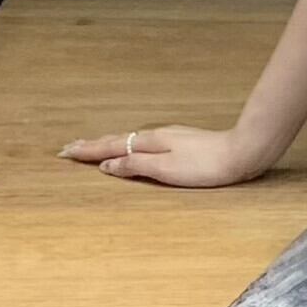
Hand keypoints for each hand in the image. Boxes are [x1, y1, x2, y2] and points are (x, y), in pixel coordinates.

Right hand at [57, 124, 276, 186]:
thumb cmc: (207, 165)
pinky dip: (127, 145)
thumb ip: (136, 166)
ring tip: (92, 147)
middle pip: (117, 140)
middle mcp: (156, 136)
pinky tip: (131, 148)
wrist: (242, 153)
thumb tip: (107, 165)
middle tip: (70, 147)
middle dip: (92, 145)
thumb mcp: (167, 169)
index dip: (88, 152)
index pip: (110, 147)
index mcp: (149, 143)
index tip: (65, 152)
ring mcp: (169, 137)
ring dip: (108, 144)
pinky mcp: (181, 142)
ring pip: (129, 140)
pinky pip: (143, 143)